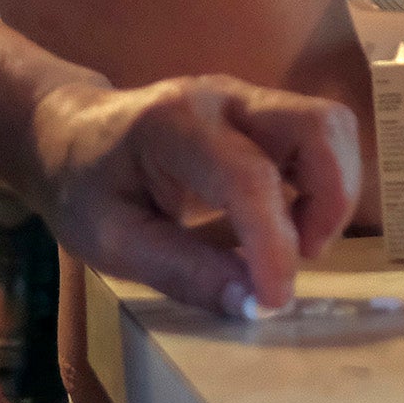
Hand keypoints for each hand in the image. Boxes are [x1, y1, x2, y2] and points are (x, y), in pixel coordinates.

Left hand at [32, 76, 360, 315]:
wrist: (69, 134)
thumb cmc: (83, 187)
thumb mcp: (111, 243)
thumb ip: (183, 271)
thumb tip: (254, 303)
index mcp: (174, 125)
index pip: (248, 177)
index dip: (273, 243)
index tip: (274, 300)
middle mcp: (224, 98)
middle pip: (317, 125)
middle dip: (331, 199)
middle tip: (302, 257)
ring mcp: (248, 100)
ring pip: (329, 127)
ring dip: (334, 192)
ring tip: (296, 242)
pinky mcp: (263, 114)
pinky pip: (318, 139)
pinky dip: (323, 185)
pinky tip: (288, 223)